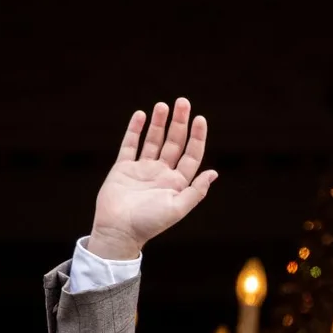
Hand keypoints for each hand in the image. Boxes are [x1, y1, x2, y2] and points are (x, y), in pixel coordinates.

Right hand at [88, 98, 217, 259]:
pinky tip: (141, 115)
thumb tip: (214, 173)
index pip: (191, 155)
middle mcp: (162, 174)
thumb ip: (196, 191)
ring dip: (159, 123)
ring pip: (153, 140)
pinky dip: (135, 130)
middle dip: (179, 123)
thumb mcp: (178, 208)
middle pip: (174, 143)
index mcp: (177, 183)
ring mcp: (142, 169)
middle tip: (183, 102)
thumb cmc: (150, 223)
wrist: (119, 231)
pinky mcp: (123, 168)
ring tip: (163, 105)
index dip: (197, 137)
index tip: (200, 119)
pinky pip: (130, 145)